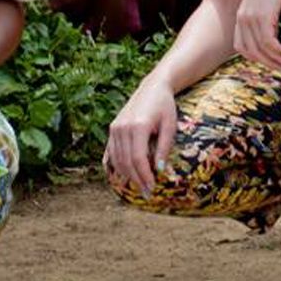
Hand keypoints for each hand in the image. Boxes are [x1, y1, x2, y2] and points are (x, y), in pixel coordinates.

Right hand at [105, 79, 180, 195]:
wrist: (153, 88)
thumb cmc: (165, 106)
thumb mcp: (169, 126)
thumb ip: (163, 147)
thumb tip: (159, 170)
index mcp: (138, 126)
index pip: (138, 158)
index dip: (144, 175)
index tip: (152, 188)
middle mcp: (122, 127)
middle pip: (126, 161)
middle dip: (136, 179)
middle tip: (147, 193)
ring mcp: (115, 127)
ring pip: (117, 159)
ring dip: (126, 175)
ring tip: (138, 186)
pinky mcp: (113, 128)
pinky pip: (111, 152)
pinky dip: (116, 165)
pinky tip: (122, 177)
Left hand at [232, 0, 280, 72]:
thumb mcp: (263, 6)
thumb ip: (263, 22)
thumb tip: (273, 41)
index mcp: (240, 18)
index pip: (242, 47)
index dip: (255, 58)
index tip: (270, 63)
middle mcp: (242, 19)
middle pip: (251, 52)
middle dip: (269, 64)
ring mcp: (251, 18)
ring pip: (261, 49)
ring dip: (276, 60)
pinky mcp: (263, 16)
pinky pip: (268, 41)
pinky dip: (278, 50)